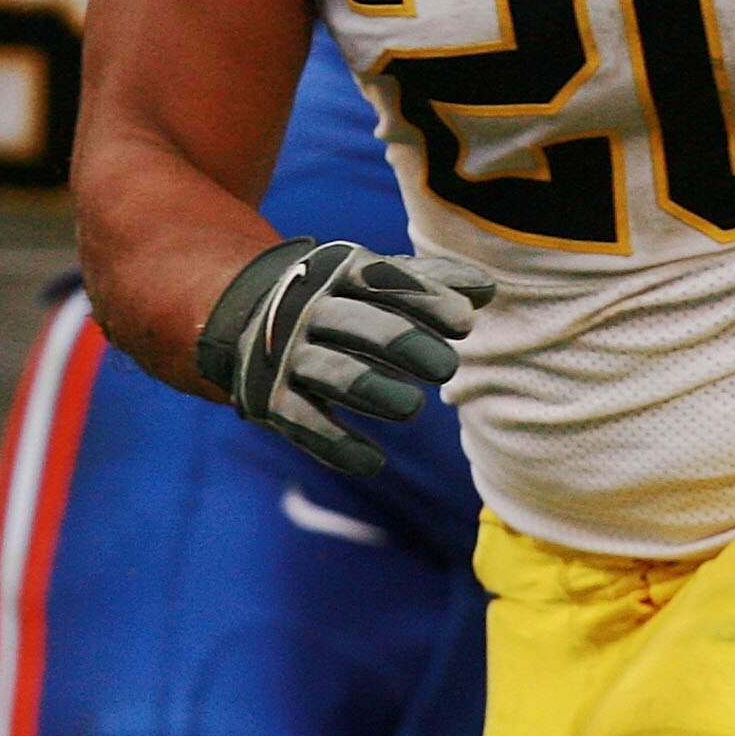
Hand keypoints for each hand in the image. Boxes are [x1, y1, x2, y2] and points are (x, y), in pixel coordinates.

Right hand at [196, 240, 496, 475]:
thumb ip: (428, 283)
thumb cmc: (336, 296)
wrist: (246, 316)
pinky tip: (372, 462)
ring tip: (412, 407)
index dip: (426, 300)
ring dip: (374, 391)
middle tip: (446, 368)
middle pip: (360, 324)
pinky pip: (304, 423)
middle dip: (405, 344)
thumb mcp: (373, 280)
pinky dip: (337, 446)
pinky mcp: (269, 398)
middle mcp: (309, 310)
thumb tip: (488, 289)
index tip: (464, 322)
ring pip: (334, 373)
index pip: (385, 281)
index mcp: (340, 273)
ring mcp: (287, 354)